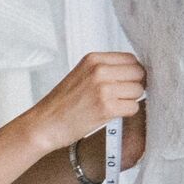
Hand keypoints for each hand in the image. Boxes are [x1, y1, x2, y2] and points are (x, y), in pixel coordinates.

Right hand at [31, 52, 145, 156]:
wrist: (44, 124)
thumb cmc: (62, 104)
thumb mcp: (81, 74)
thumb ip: (104, 69)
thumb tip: (133, 72)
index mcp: (93, 59)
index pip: (131, 59)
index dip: (133, 72)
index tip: (127, 82)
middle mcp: (99, 70)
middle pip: (138, 73)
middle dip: (135, 85)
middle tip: (122, 96)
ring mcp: (103, 88)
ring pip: (138, 90)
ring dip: (131, 100)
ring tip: (114, 105)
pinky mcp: (106, 107)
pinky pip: (133, 107)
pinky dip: (126, 113)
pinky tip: (112, 114)